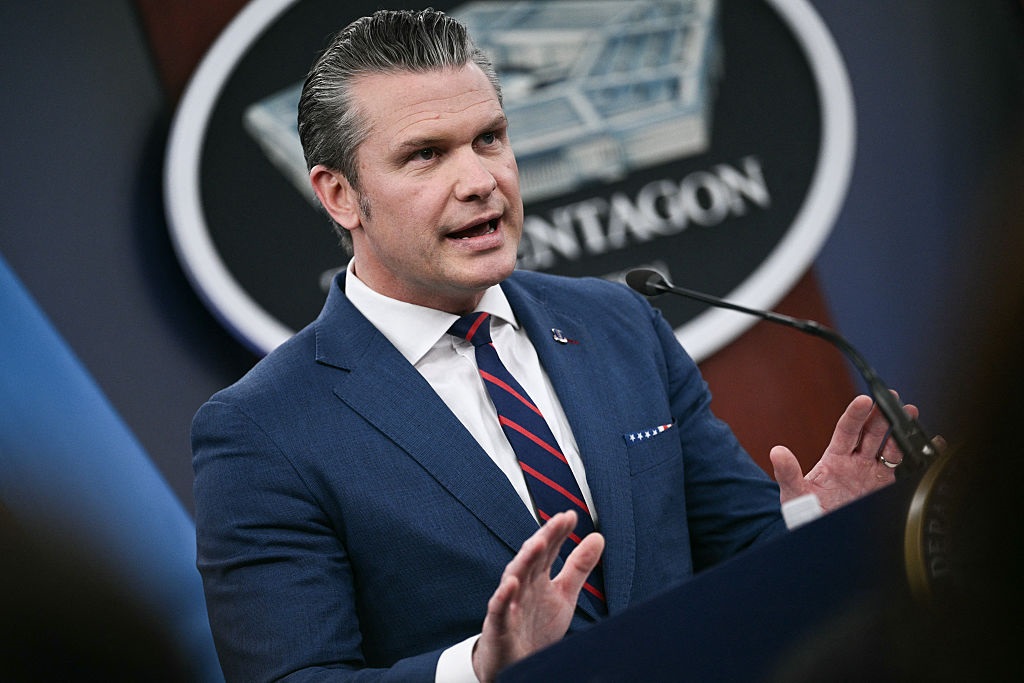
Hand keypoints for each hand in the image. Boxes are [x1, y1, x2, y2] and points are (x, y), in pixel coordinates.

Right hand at [471, 511, 603, 682]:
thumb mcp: (564, 594)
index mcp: (538, 577)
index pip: (548, 550)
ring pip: (515, 577)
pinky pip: (499, 609)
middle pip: (532, 558)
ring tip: (539, 542)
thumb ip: (578, 566)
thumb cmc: (536, 626)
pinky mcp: (499, 625)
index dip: (558, 533)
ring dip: (526, 559)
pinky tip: (511, 584)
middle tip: (558, 520)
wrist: (516, 663)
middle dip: (545, 538)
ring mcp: (509, 604)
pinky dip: (503, 597)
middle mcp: (522, 586)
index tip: (570, 515)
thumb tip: (597, 537)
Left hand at [769, 394, 918, 512]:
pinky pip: (905, 469)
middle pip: (872, 432)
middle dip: (883, 414)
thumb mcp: (795, 494)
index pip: (847, 429)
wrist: (824, 538)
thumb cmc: (806, 514)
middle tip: (894, 398)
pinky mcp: (886, 488)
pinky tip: (932, 445)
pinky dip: (919, 457)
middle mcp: (856, 462)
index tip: (865, 400)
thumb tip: (776, 452)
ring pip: (890, 446)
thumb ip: (788, 474)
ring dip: (901, 430)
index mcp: (835, 458)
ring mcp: (873, 474)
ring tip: (912, 414)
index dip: (856, 414)